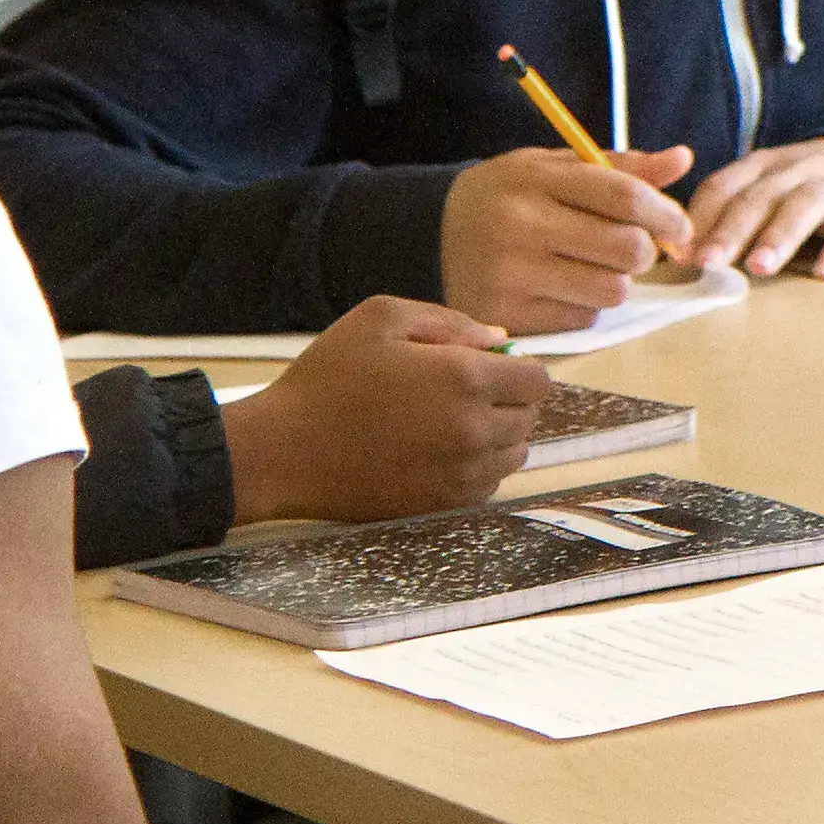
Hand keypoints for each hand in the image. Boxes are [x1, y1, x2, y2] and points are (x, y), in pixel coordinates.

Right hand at [219, 297, 551, 524]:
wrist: (285, 452)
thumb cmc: (328, 378)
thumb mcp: (381, 318)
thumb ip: (449, 322)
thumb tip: (498, 341)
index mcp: (465, 380)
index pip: (538, 380)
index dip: (521, 366)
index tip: (491, 363)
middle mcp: (475, 431)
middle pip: (530, 417)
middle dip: (510, 397)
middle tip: (465, 388)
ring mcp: (461, 475)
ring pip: (515, 454)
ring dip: (499, 433)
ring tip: (452, 418)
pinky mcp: (443, 505)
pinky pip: (488, 484)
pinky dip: (479, 466)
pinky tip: (440, 449)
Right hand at [439, 145, 695, 335]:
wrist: (430, 234)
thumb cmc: (510, 196)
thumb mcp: (554, 168)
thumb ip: (619, 167)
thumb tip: (683, 160)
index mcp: (535, 177)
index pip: (623, 196)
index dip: (666, 213)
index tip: (678, 225)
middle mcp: (520, 225)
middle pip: (627, 250)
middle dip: (644, 252)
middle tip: (631, 248)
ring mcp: (511, 275)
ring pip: (611, 292)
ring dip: (614, 283)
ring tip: (589, 268)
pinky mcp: (507, 317)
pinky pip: (582, 321)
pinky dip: (583, 308)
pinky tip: (558, 290)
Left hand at [670, 135, 823, 279]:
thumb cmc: (821, 189)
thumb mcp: (778, 188)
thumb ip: (739, 213)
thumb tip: (686, 255)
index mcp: (768, 166)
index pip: (725, 184)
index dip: (700, 216)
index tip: (679, 252)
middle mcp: (799, 169)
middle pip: (760, 196)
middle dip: (731, 229)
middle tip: (707, 262)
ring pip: (804, 204)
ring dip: (778, 236)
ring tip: (759, 267)